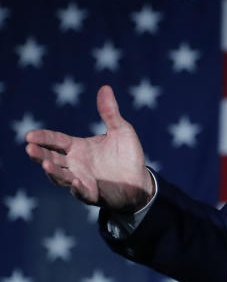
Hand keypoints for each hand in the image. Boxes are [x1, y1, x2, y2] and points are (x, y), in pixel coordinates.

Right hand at [25, 85, 154, 212]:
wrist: (140, 179)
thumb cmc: (127, 155)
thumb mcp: (121, 130)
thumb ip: (110, 112)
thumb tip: (105, 87)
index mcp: (78, 147)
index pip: (56, 141)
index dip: (43, 138)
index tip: (30, 135)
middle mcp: (75, 164)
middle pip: (52, 159)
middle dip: (40, 154)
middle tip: (30, 148)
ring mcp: (81, 179)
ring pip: (61, 177)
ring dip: (53, 172)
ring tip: (46, 164)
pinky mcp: (92, 194)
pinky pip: (82, 192)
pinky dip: (78, 187)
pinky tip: (77, 180)